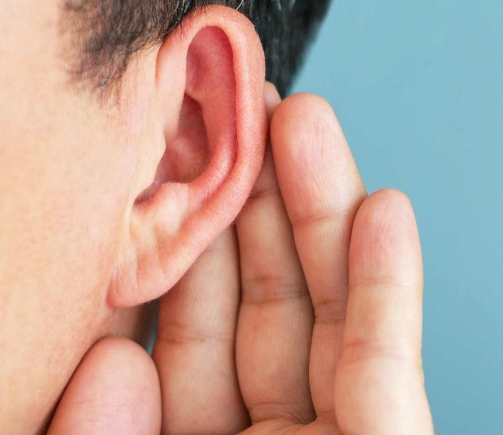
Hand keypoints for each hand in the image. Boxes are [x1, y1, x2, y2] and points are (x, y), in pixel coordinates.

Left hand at [48, 86, 433, 433]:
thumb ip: (96, 434)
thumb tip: (112, 357)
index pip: (187, 339)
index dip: (185, 248)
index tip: (174, 169)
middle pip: (269, 308)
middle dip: (262, 201)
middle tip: (247, 115)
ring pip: (334, 319)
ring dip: (328, 215)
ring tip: (307, 122)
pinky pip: (388, 369)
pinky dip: (391, 289)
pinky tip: (384, 211)